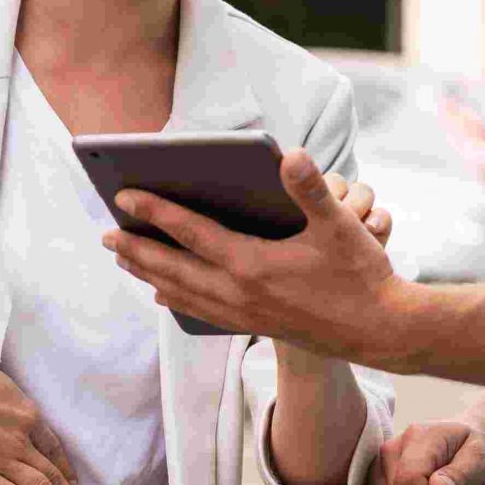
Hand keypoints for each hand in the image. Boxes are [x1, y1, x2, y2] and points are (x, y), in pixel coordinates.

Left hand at [106, 148, 413, 364]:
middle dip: (135, 249)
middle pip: (172, 268)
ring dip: (149, 274)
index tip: (123, 195)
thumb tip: (290, 153)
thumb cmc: (362, 275)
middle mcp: (239, 294)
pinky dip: (175, 298)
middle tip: (104, 235)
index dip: (155, 211)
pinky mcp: (253, 326)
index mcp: (253, 265)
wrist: (380, 331)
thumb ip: (312, 189)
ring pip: (181, 293)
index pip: (191, 232)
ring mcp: (244, 314)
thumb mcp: (342, 227)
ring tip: (124, 260)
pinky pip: (200, 311)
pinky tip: (165, 293)